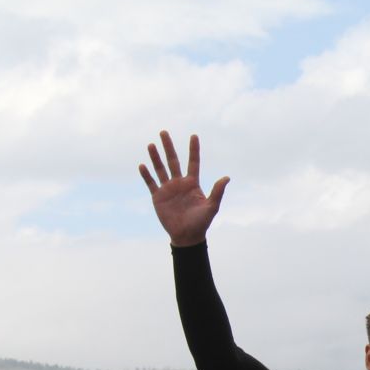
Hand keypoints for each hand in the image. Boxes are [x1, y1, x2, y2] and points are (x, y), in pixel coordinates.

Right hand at [140, 130, 228, 247]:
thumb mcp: (211, 207)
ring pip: (160, 169)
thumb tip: (227, 177)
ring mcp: (168, 189)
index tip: (194, 136)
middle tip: (164, 132)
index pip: (193, 162)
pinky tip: (143, 165)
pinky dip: (146, 175)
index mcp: (192, 184)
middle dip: (168, 147)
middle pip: (173, 161)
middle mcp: (179, 183)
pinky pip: (151, 183)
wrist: (187, 237)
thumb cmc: (201, 223)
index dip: (193, 150)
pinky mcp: (158, 197)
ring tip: (151, 145)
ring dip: (155, 157)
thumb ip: (217, 192)